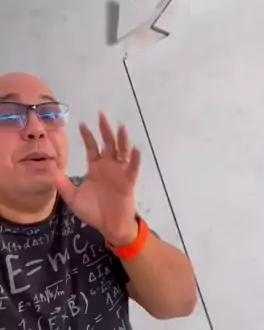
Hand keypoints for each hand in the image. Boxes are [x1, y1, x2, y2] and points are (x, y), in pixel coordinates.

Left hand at [55, 113, 140, 245]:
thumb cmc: (93, 210)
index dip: (87, 135)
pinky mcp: (128, 181)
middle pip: (108, 143)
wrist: (109, 226)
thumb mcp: (74, 198)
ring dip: (122, 139)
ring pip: (122, 151)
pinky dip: (135, 159)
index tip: (81, 123)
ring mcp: (120, 171)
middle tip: (101, 115)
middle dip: (105, 129)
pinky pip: (132, 168)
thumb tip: (50, 172)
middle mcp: (108, 164)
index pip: (92, 146)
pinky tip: (135, 149)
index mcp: (96, 166)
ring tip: (121, 127)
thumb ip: (64, 185)